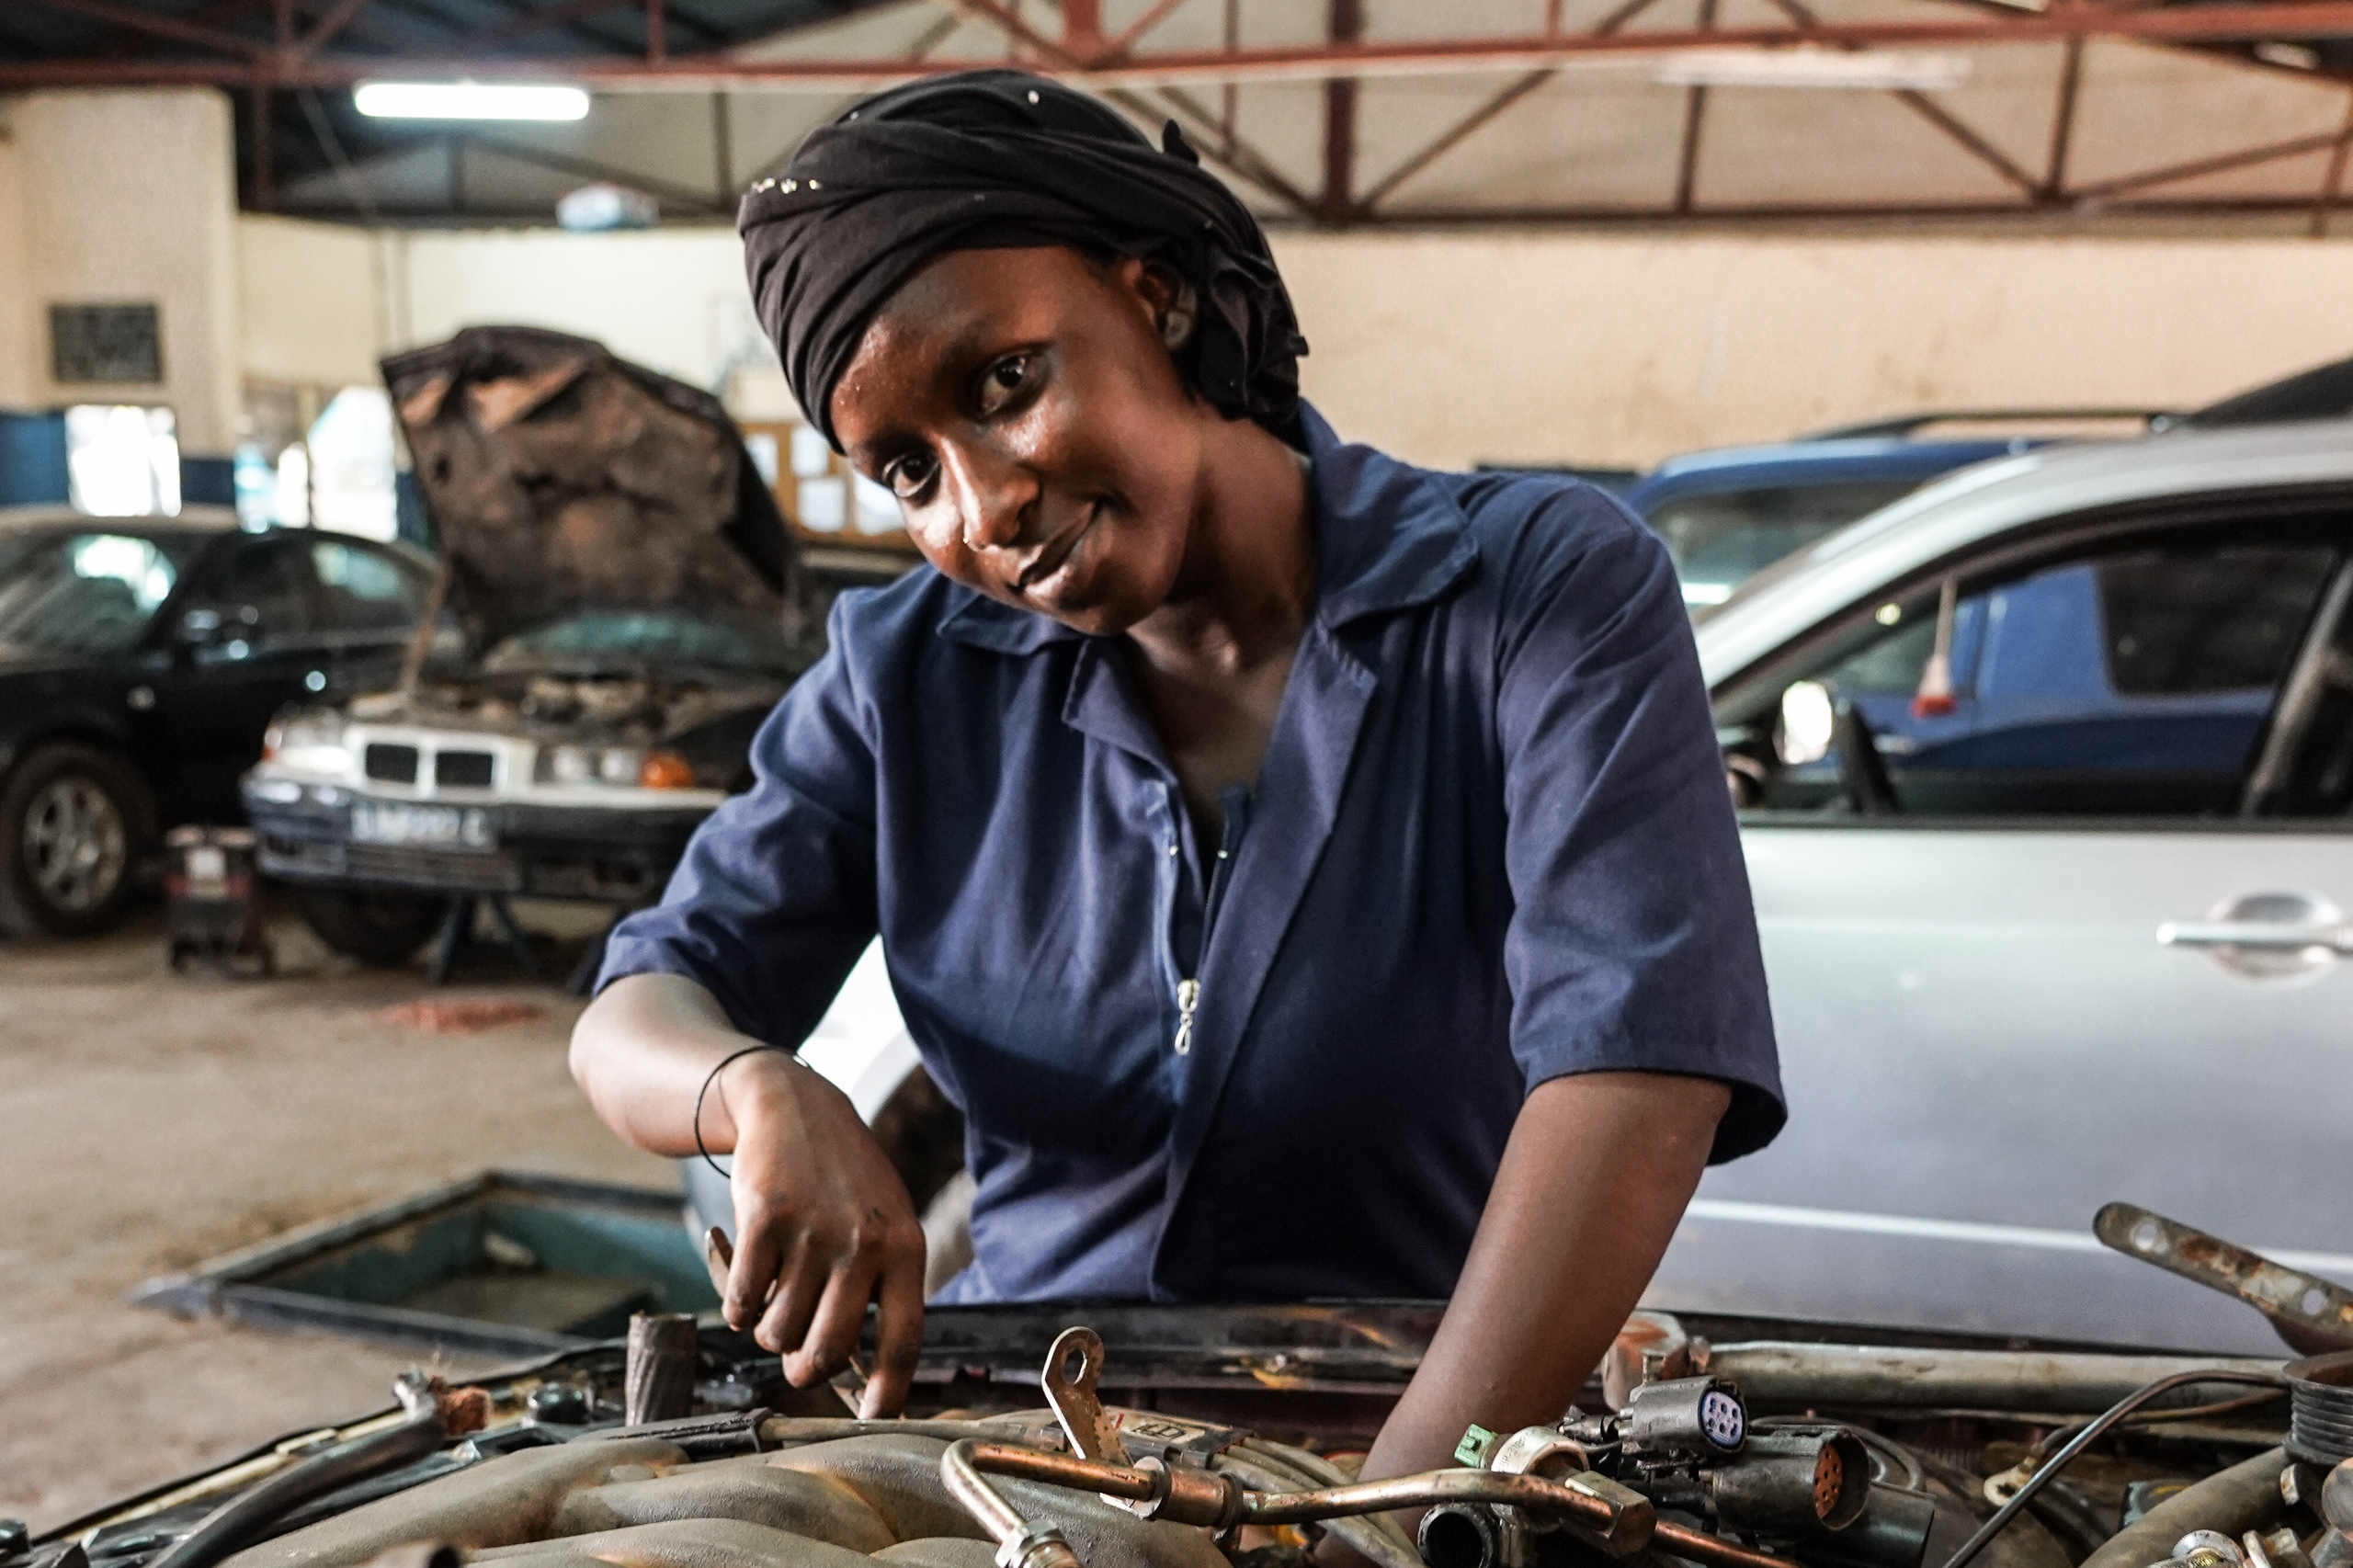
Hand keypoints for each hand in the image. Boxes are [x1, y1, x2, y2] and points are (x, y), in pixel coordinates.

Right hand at [720, 1052, 927, 1415]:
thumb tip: (861, 1378)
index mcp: (905, 1248)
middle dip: (805, 1369)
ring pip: (779, 1334)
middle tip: (797, 1360)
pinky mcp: (764, 1221)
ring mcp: (814, 1232)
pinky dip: (738, 1309)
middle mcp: (864, 1243)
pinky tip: (747, 1286)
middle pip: (829, 1351)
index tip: (873, 1416)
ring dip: (769, 1332)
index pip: (905, 1339)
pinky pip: (743, 1304)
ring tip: (776, 1299)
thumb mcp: (885, 1221)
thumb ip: (881, 1288)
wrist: (793, 1107)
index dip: (889, 1390)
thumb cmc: (843, 1182)